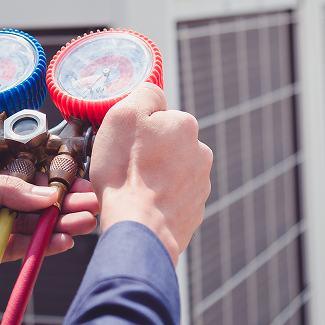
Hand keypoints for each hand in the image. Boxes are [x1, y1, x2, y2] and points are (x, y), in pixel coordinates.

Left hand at [0, 167, 98, 289]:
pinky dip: (43, 246)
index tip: (76, 184)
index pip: (29, 179)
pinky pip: (22, 250)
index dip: (54, 182)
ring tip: (84, 222)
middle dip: (66, 203)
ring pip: (34, 226)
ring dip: (61, 224)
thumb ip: (3, 188)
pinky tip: (63, 240)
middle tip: (90, 203)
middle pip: (37, 203)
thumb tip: (43, 195)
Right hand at [89, 83, 211, 265]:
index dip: (137, 128)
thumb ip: (145, 94)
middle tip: (125, 167)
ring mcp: (200, 184)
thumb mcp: (124, 115)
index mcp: (186, 125)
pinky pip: (172, 197)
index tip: (125, 144)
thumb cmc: (126, 172)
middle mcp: (201, 152)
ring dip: (154, 176)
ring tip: (133, 189)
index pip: (158, 116)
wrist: (139, 229)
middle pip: (166, 144)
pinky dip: (159, 199)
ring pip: (170, 171)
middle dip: (148, 152)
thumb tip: (155, 95)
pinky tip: (143, 205)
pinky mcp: (194, 210)